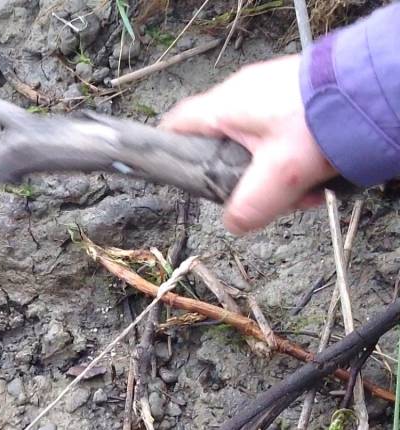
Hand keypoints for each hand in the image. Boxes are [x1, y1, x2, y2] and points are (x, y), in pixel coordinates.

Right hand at [160, 55, 336, 233]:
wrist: (375, 89)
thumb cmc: (321, 123)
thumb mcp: (280, 177)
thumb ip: (249, 206)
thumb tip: (233, 224)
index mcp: (224, 108)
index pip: (176, 125)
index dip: (168, 150)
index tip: (175, 175)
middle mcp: (241, 93)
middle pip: (222, 143)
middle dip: (242, 177)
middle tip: (264, 197)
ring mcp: (271, 90)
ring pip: (257, 142)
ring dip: (276, 172)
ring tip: (306, 192)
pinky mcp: (298, 92)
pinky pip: (285, 131)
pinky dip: (296, 156)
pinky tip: (320, 173)